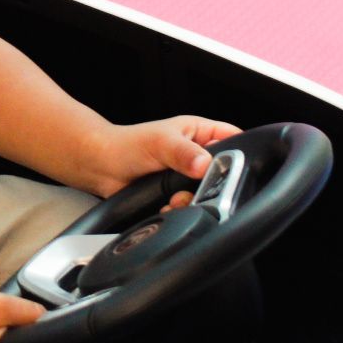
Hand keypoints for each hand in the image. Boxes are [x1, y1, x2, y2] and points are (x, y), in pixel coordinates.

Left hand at [82, 114, 242, 205]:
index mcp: (199, 132)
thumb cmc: (127, 145)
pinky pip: (190, 207)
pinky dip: (180, 210)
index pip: (233, 138)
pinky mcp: (176, 195)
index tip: (235, 167)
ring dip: (193, 200)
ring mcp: (186, 177)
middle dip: (213, 184)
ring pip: (207, 194)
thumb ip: (184, 153)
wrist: (102, 166)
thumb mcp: (160, 142)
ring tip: (175, 197)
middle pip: (224, 172)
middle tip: (197, 186)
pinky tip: (167, 205)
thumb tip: (203, 164)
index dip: (240, 152)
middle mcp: (196, 155)